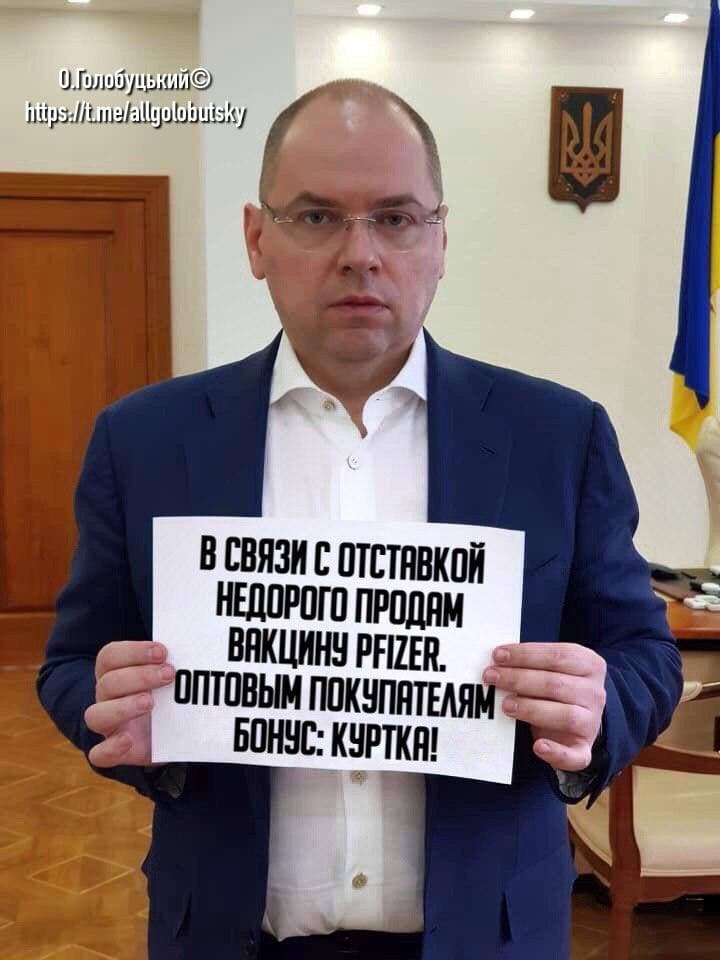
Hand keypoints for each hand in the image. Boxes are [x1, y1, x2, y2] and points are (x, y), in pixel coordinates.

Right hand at [84, 641, 175, 767]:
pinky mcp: (114, 752)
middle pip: (107, 683)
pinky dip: (110, 748)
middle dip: (139, 676)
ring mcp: (108, 726)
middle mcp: (107, 698)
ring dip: (123, 707)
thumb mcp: (172, 680)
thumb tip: (197, 648)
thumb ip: (176, 664)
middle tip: (169, 674)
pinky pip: (99, 755)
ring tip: (150, 703)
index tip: (163, 651)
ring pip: (95, 715)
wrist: (173, 736)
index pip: (110, 656)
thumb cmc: (169, 698)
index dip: (133, 651)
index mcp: (115, 673)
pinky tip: (128, 740)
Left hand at [482, 642, 606, 772]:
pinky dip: (557, 753)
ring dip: (532, 709)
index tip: (497, 655)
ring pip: (566, 716)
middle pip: (556, 684)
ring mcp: (591, 723)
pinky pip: (576, 756)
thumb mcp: (551, 668)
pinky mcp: (584, 749)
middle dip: (519, 679)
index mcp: (589, 665)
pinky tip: (538, 747)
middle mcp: (594, 693)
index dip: (526, 655)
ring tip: (506, 705)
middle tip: (492, 677)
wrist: (576, 720)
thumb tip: (498, 660)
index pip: (558, 656)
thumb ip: (531, 663)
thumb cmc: (555, 688)